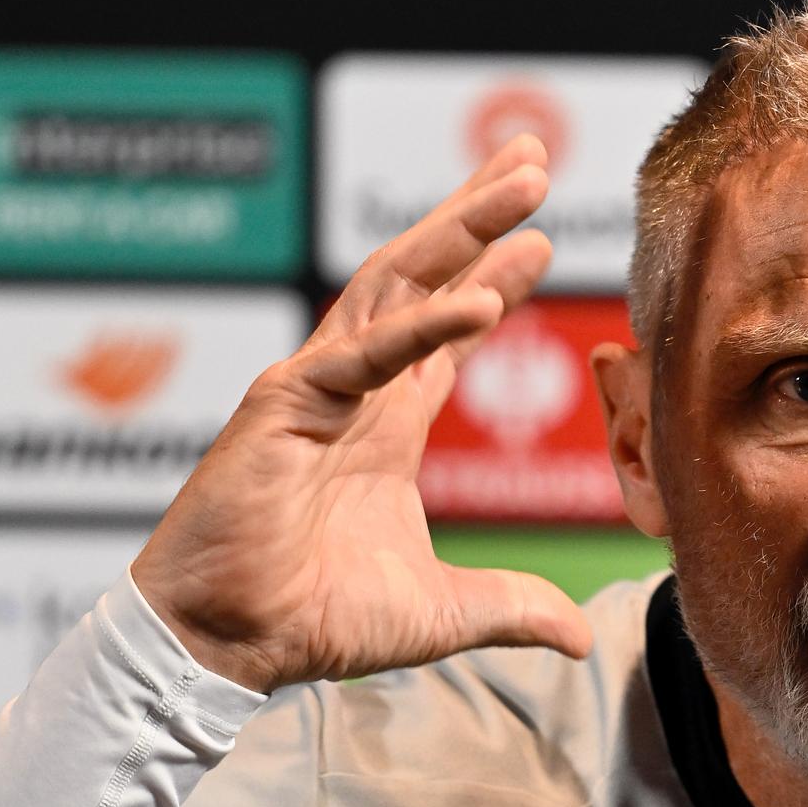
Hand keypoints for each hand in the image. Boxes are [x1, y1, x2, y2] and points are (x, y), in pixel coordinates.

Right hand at [131, 134, 592, 691]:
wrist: (227, 646)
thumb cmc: (312, 619)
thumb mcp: (442, 613)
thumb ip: (512, 606)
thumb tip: (580, 634)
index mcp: (387, 422)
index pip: (448, 331)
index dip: (493, 279)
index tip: (538, 237)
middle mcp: (356, 388)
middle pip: (425, 278)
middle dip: (479, 216)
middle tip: (532, 160)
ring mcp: (319, 386)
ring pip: (396, 285)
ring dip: (461, 229)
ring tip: (522, 183)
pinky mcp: (286, 404)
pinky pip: (366, 354)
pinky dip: (424, 325)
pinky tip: (483, 297)